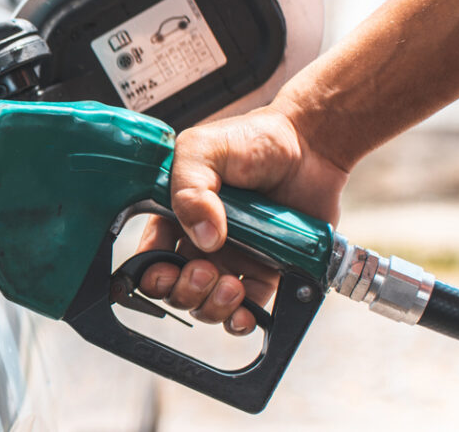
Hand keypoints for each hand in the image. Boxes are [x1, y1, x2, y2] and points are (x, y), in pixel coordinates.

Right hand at [134, 103, 347, 334]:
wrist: (309, 145)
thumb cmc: (253, 139)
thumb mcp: (203, 149)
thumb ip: (189, 188)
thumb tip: (204, 237)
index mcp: (175, 215)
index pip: (149, 257)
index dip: (151, 274)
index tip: (166, 269)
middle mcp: (200, 241)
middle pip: (176, 288)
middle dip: (184, 291)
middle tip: (204, 270)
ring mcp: (233, 259)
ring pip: (208, 304)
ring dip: (213, 305)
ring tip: (230, 284)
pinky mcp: (266, 272)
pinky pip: (248, 309)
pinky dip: (242, 320)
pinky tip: (244, 310)